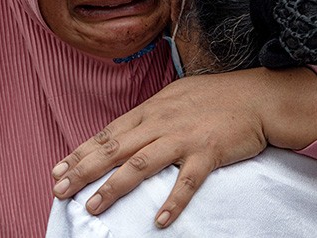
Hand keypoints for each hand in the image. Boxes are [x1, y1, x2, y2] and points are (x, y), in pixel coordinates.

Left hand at [51, 67, 316, 227]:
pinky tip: (159, 220)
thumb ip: (151, 115)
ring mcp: (184, 137)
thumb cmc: (217, 97)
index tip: (58, 169)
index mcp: (152, 110)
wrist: (258, 96)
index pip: (109, 133)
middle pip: (115, 149)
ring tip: (93, 206)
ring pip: (141, 164)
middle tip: (59, 189)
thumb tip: (126, 132)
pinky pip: (187, 181)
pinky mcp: (208, 152)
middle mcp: (162, 122)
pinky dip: (173, 201)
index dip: (81, 152)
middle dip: (83, 170)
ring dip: (115, 186)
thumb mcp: (176, 97)